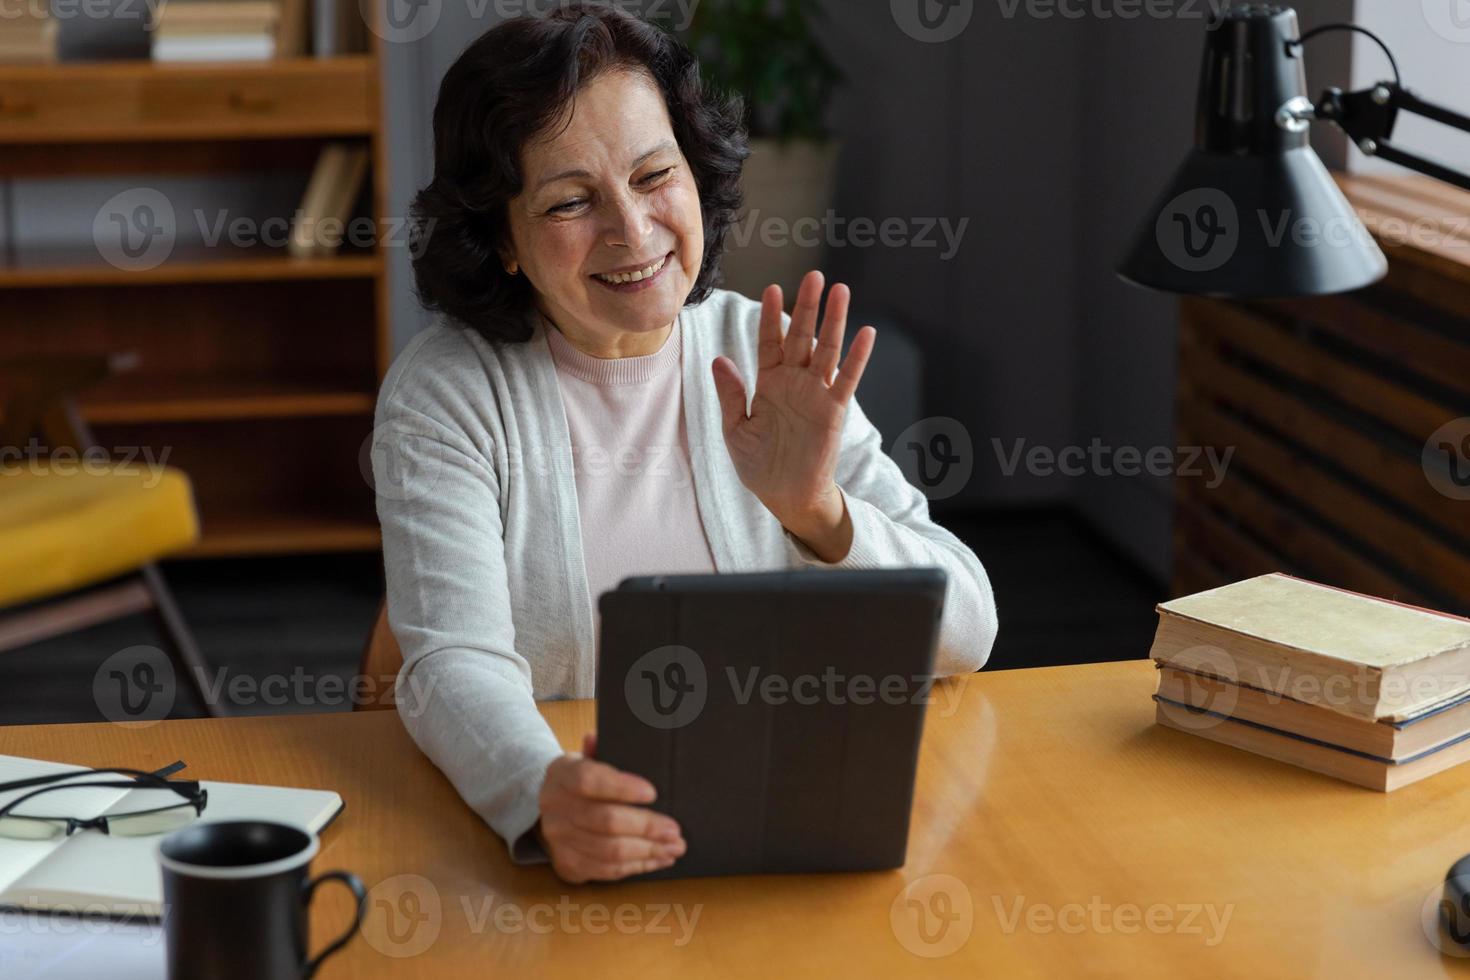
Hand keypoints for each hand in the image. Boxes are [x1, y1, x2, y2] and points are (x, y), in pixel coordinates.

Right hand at [536, 734, 684, 882]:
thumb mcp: (588, 758)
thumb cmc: (581, 781)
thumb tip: (601, 738)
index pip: (589, 780)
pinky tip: (658, 859)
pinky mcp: (568, 865)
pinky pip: (606, 871)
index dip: (622, 787)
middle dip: (646, 827)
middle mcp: (555, 807)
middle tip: (675, 830)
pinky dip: (637, 866)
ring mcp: (559, 839)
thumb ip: (603, 750)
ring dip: (647, 851)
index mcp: (561, 774)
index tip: (653, 793)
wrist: (549, 808)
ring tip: (674, 847)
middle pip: (604, 821)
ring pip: (608, 851)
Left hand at [710, 270, 875, 539]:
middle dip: (807, 306)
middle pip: (802, 336)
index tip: (771, 287)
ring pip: (826, 349)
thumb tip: (719, 359)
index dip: (769, 316)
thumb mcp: (735, 429)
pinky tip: (866, 334)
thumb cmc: (759, 465)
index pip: (769, 341)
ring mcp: (816, 394)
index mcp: (768, 383)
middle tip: (814, 275)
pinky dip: (857, 358)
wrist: (785, 495)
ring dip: (834, 321)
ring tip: (840, 291)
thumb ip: (731, 394)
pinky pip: (847, 379)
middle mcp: (794, 382)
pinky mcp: (834, 410)